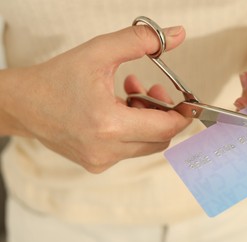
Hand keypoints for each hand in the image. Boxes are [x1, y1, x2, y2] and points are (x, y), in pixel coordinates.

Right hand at [0, 24, 190, 172]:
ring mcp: (101, 161)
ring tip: (129, 95)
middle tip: (149, 90)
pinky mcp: (96, 164)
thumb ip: (140, 40)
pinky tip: (117, 110)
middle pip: (160, 139)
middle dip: (162, 113)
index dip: (181, 114)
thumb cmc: (56, 79)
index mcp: (108, 125)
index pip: (165, 128)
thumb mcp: (99, 52)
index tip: (185, 100)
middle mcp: (106, 150)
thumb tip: (177, 35)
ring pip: (146, 145)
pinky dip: (132, 130)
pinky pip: (130, 150)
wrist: (23, 105)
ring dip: (146, 120)